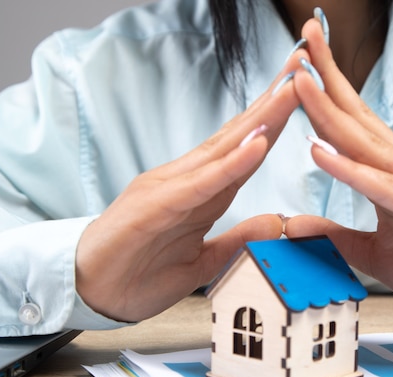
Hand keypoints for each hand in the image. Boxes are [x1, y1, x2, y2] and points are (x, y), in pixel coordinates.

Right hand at [75, 61, 302, 322]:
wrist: (86, 291)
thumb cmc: (139, 273)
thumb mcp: (203, 261)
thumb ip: (238, 239)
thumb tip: (277, 222)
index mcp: (199, 192)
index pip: (243, 152)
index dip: (274, 125)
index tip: (305, 100)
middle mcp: (186, 180)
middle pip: (237, 138)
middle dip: (273, 106)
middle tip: (304, 69)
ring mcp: (169, 188)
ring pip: (223, 150)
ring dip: (260, 121)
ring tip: (291, 91)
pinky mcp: (156, 205)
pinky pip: (202, 183)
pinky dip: (232, 164)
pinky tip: (257, 144)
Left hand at [286, 18, 392, 328]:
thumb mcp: (372, 253)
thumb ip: (336, 235)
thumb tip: (295, 226)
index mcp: (390, 172)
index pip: (352, 124)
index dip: (324, 93)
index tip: (297, 64)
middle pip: (358, 116)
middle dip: (328, 75)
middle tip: (304, 34)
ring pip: (366, 142)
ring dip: (329, 110)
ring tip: (300, 80)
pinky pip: (381, 187)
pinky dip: (349, 169)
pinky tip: (320, 150)